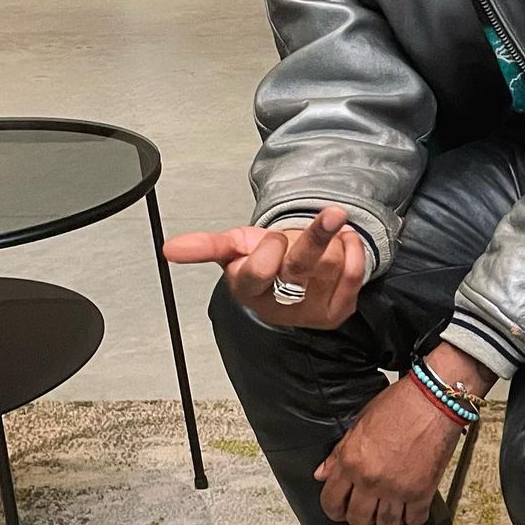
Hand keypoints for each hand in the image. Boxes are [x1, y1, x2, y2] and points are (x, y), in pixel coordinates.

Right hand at [163, 205, 364, 328]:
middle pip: (301, 268)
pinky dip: (352, 249)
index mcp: (249, 291)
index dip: (269, 249)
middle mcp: (281, 307)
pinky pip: (355, 274)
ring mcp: (311, 312)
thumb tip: (169, 249)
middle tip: (333, 212)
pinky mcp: (339, 312)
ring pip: (331, 265)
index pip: (260, 271)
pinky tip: (343, 241)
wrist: (292, 275)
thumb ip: (203, 245)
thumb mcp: (232, 246)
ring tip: (323, 233)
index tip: (272, 236)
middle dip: (317, 235)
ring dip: (331, 240)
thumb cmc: (261, 257)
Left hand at [315, 375, 463, 524]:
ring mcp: (396, 488)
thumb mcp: (359, 424)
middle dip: (361, 517)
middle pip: (358, 519)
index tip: (341, 510)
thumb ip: (339, 453)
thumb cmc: (398, 406)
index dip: (334, 510)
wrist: (433, 400)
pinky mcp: (422, 492)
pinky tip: (412, 506)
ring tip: (391, 508)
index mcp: (351, 462)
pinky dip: (413, 517)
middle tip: (368, 508)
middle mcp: (370, 479)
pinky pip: (414, 520)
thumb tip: (322, 474)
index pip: (331, 502)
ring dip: (387, 519)